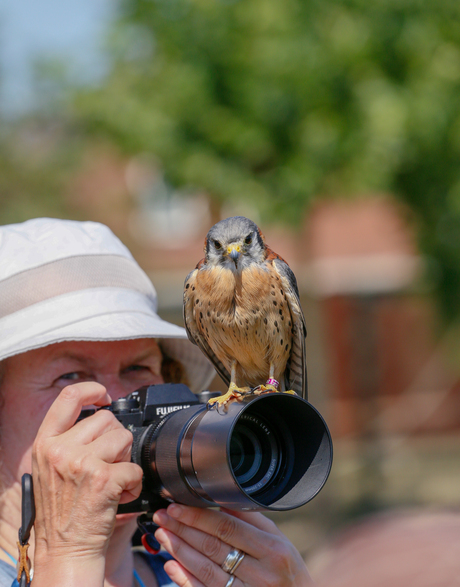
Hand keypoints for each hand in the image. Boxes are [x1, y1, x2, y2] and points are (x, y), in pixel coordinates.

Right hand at [31, 382, 142, 584]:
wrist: (65, 550)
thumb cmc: (61, 511)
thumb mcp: (49, 468)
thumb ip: (67, 439)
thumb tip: (98, 413)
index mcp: (45, 443)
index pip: (69, 397)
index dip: (92, 390)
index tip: (105, 396)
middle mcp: (60, 449)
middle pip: (107, 419)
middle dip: (116, 439)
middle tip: (108, 463)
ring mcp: (81, 463)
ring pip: (124, 438)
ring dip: (126, 459)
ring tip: (113, 479)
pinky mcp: (103, 479)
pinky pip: (135, 468)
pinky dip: (135, 483)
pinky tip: (121, 495)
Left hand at [153, 504, 314, 586]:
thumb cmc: (290, 572)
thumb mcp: (280, 541)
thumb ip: (252, 521)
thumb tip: (222, 500)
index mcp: (273, 550)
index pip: (228, 528)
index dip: (199, 516)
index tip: (177, 506)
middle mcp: (260, 574)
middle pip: (213, 547)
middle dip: (183, 529)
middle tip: (163, 517)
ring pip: (205, 570)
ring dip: (179, 551)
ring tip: (162, 535)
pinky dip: (185, 579)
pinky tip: (170, 565)